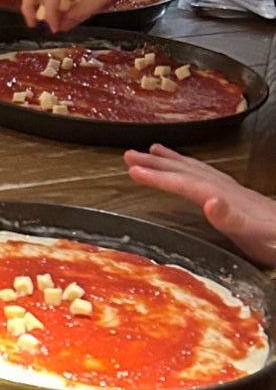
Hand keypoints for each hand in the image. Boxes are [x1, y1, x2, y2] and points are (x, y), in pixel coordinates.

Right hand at [124, 147, 275, 266]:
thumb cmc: (274, 239)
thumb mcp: (253, 234)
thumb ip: (231, 217)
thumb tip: (208, 201)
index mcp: (223, 199)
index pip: (184, 184)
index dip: (158, 177)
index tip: (132, 171)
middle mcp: (225, 190)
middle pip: (186, 172)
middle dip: (156, 163)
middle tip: (129, 155)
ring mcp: (231, 191)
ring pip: (195, 170)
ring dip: (171, 161)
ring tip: (152, 150)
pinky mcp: (236, 197)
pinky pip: (206, 176)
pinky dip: (191, 170)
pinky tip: (186, 171)